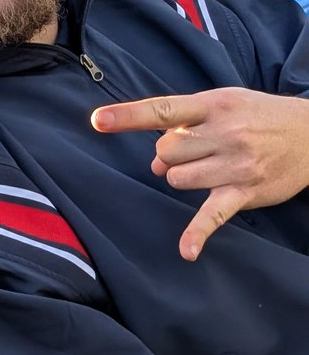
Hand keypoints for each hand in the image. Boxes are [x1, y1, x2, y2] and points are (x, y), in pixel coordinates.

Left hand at [91, 88, 308, 260]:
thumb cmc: (256, 116)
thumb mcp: (223, 103)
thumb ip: (184, 126)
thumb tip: (156, 163)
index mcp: (212, 105)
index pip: (163, 110)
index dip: (128, 116)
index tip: (97, 121)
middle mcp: (224, 132)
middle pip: (165, 153)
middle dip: (170, 156)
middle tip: (195, 151)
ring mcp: (235, 163)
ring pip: (178, 179)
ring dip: (184, 177)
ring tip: (209, 168)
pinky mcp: (244, 191)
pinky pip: (214, 214)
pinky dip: (199, 233)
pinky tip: (187, 251)